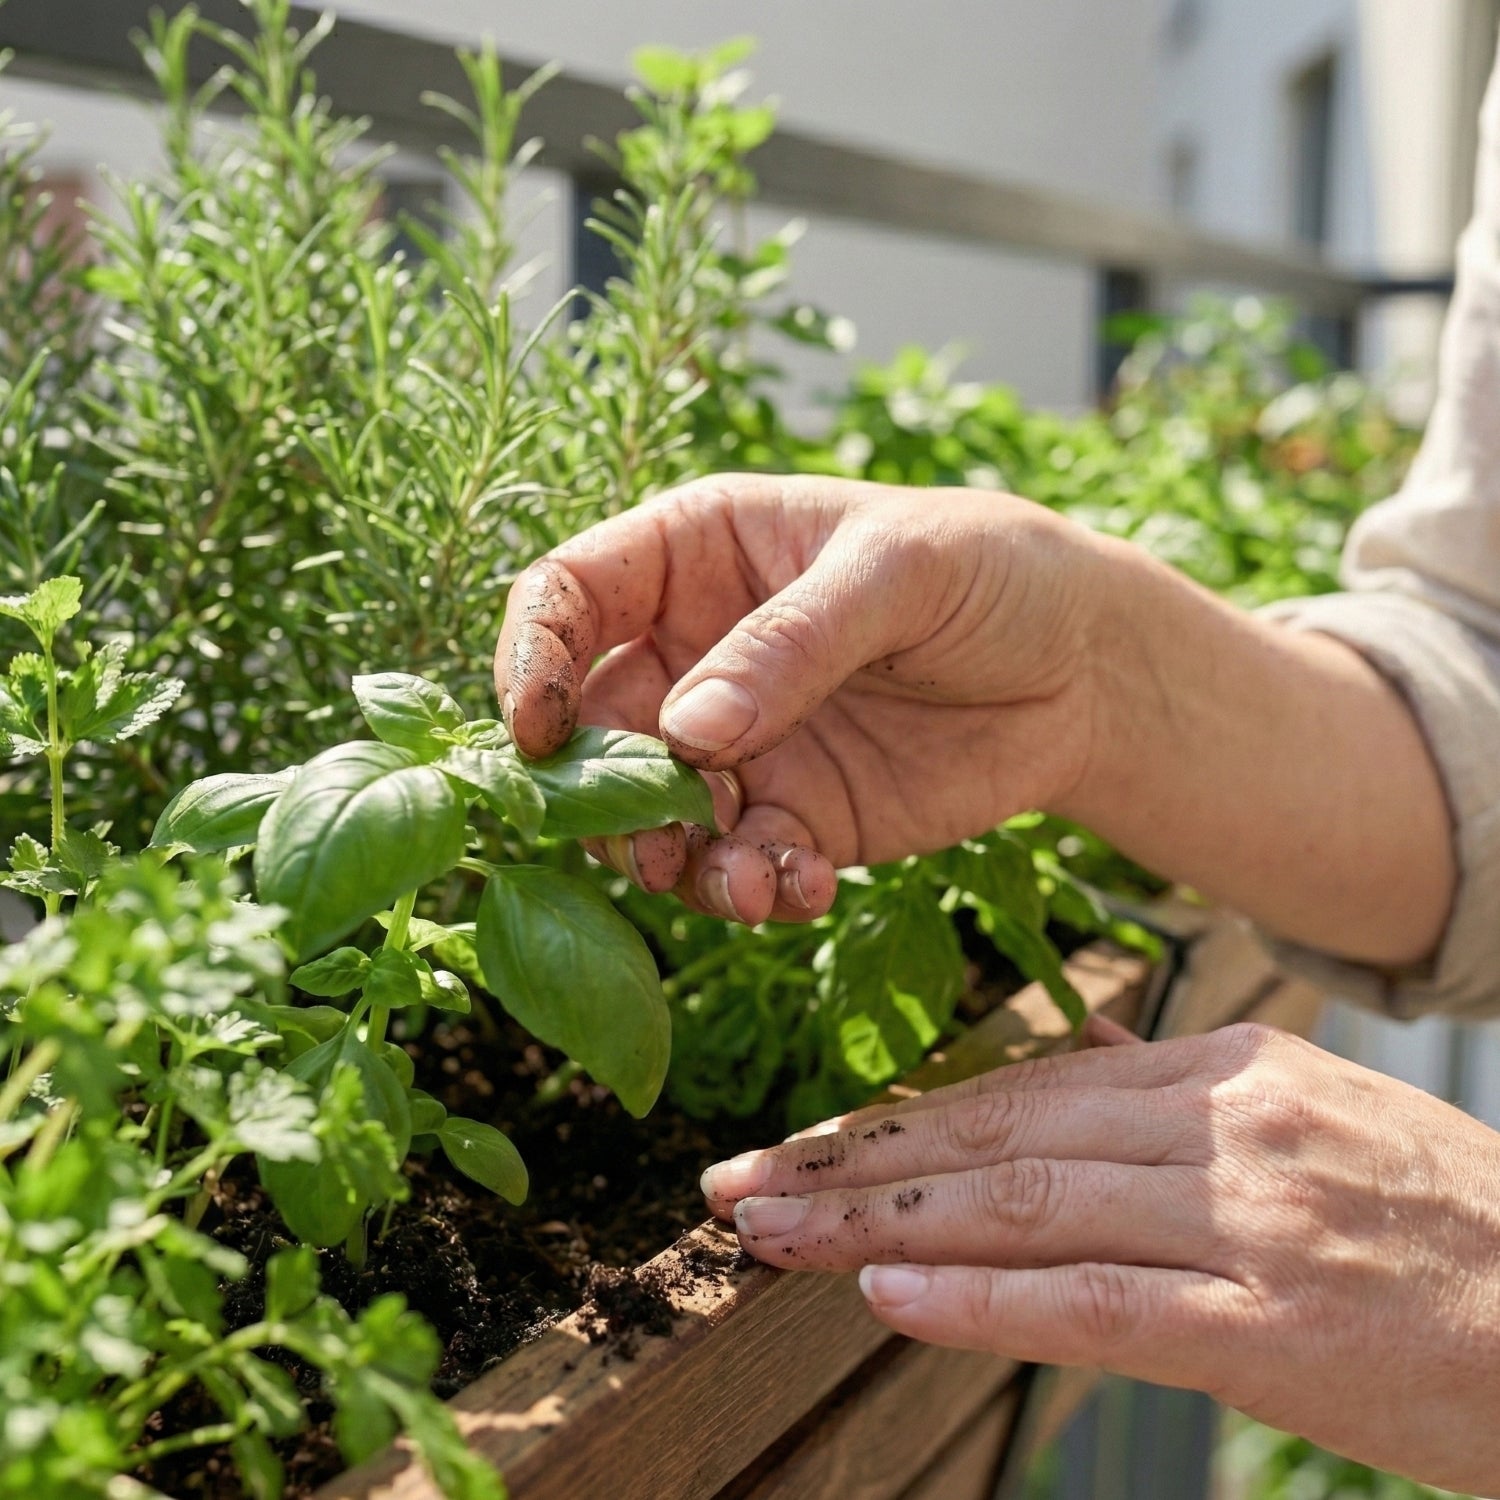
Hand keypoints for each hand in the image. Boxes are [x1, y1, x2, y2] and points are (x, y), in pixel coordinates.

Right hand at [496, 470, 1451, 962]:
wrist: (1084, 668)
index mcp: (694, 556)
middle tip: (649, 835)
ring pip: (653, 816)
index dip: (535, 659)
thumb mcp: (895, 574)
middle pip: (594, 729)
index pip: (569, 598)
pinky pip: (736, 866)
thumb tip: (688, 729)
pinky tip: (805, 887)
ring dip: (675, 862)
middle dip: (605, 792)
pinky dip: (754, 889)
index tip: (537, 729)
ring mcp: (737, 744)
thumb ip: (792, 644)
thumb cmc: (989, 571)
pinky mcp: (790, 817)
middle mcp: (695, 654)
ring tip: (748, 881)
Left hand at [700, 1022, 1499, 1494]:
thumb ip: (1176, 1102)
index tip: (807, 1144)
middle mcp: (1225, 1125)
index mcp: (1225, 1068)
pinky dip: (984, 1298)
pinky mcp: (1278, 1329)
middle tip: (742, 1183)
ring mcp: (1249, 1222)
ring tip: (775, 1233)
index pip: (1023, 1087)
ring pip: (1026, 1205)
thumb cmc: (1439, 1227)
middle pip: (999, 1133)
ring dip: (882, 1221)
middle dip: (856, 1160)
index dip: (901, 1119)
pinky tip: (889, 1293)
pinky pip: (1100, 1302)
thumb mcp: (1307, 1123)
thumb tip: (1067, 1078)